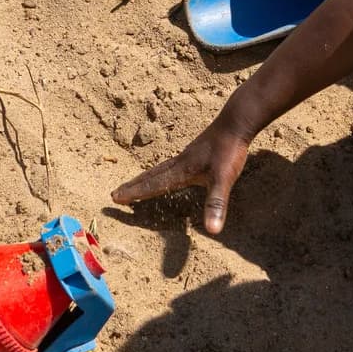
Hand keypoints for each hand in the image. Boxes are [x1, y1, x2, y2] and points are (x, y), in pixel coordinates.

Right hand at [110, 119, 250, 233]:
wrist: (236, 121)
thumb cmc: (229, 150)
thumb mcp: (224, 179)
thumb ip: (216, 204)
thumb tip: (212, 230)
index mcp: (182, 170)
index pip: (153, 184)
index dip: (135, 193)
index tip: (116, 198)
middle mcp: (180, 162)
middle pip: (151, 175)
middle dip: (133, 186)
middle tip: (116, 193)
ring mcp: (188, 155)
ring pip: (160, 169)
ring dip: (145, 178)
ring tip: (136, 183)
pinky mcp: (197, 151)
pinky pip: (172, 164)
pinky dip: (162, 171)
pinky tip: (169, 172)